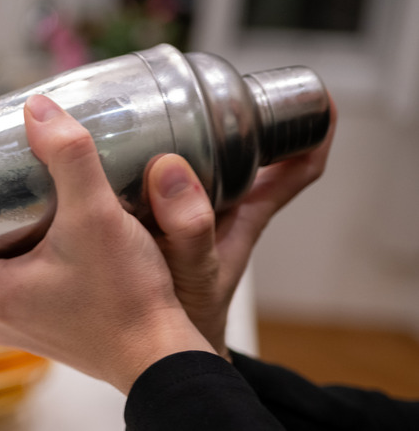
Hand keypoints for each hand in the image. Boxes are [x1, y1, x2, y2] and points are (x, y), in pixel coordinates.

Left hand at [0, 95, 214, 393]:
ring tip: (2, 198)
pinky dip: (10, 255)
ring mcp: (18, 323)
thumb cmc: (127, 301)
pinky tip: (41, 229)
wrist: (160, 357)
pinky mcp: (44, 322)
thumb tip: (37, 110)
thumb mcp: (98, 218)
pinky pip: (8, 286)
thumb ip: (70, 159)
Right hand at [146, 97, 337, 360]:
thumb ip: (189, 229)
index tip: (315, 98)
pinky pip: (156, 181)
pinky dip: (147, 164)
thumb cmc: (186, 320)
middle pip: (249, 152)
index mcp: (245, 216)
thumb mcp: (193, 273)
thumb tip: (170, 171)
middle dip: (239, 117)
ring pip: (204, 163)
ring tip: (162, 108)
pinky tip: (122, 156)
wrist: (161, 350)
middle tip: (212, 87)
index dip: (311, 132)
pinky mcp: (160, 220)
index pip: (295, 169)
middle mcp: (224, 211)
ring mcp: (193, 214)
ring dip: (192, 136)